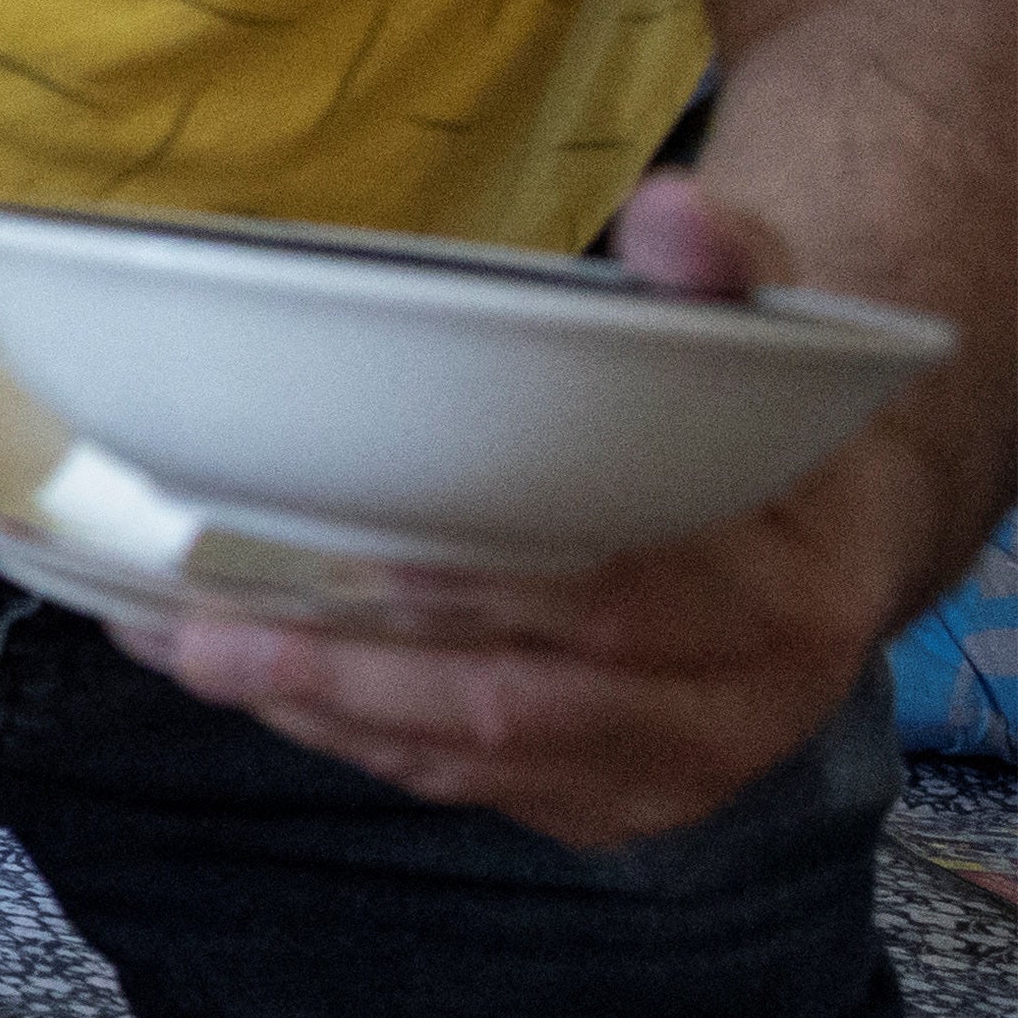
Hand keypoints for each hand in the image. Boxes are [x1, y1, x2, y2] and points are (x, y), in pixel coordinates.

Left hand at [115, 177, 935, 845]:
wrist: (836, 541)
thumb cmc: (760, 431)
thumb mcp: (764, 335)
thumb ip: (722, 267)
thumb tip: (674, 212)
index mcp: (784, 591)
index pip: (615, 604)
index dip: (474, 589)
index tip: (350, 559)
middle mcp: (734, 705)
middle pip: (515, 706)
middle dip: (348, 676)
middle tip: (202, 633)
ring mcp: (670, 772)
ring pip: (471, 759)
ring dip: (319, 712)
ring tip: (182, 650)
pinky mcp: (611, 806)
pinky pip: (465, 786)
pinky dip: (354, 738)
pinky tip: (258, 684)